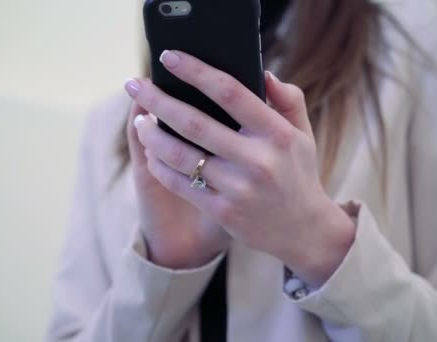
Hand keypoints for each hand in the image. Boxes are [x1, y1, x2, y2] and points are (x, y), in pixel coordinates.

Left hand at [126, 50, 355, 286]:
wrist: (303, 231)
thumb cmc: (297, 174)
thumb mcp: (302, 134)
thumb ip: (288, 100)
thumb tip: (263, 72)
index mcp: (275, 133)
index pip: (230, 92)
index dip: (195, 71)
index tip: (169, 57)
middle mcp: (256, 160)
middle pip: (193, 122)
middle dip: (157, 99)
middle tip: (133, 84)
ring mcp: (237, 188)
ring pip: (179, 155)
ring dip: (151, 135)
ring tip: (140, 120)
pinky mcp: (222, 211)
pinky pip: (180, 184)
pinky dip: (160, 165)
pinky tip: (151, 152)